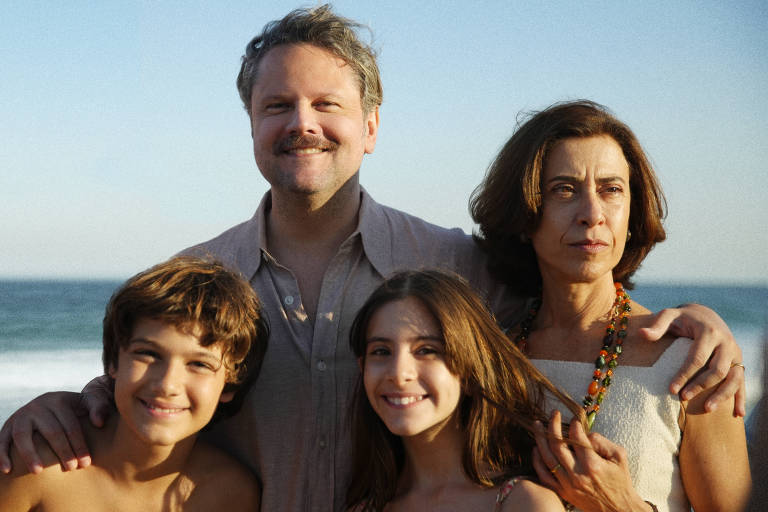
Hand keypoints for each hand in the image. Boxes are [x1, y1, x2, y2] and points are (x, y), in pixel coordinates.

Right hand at [0, 376, 112, 473]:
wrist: (54, 402)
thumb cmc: (77, 408)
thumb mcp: (89, 401)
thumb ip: (99, 407)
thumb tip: (99, 423)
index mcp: (60, 400)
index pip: (71, 425)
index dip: (79, 445)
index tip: (85, 463)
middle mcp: (39, 405)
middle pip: (51, 432)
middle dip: (62, 452)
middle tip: (71, 469)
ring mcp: (22, 415)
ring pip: (23, 435)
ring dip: (30, 454)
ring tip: (38, 471)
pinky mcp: (9, 425)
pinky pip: (2, 439)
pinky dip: (2, 454)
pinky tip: (7, 470)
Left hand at [533, 411, 650, 511]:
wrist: (618, 509)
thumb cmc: (620, 480)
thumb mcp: (619, 456)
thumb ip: (602, 441)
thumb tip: (584, 433)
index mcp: (592, 464)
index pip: (576, 437)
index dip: (574, 424)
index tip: (573, 419)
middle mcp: (577, 474)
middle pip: (557, 445)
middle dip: (553, 426)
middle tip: (553, 414)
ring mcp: (568, 485)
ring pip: (547, 458)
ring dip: (540, 439)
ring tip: (537, 425)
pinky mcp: (563, 492)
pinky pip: (544, 476)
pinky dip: (537, 461)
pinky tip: (536, 448)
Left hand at [639, 303, 744, 415]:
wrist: (706, 315)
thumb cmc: (683, 318)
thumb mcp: (670, 315)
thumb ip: (658, 325)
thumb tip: (642, 334)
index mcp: (709, 332)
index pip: (697, 358)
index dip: (684, 375)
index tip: (671, 389)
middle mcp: (727, 343)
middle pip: (717, 370)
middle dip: (700, 386)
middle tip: (683, 398)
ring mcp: (736, 353)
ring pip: (733, 378)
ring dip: (722, 395)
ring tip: (707, 409)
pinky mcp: (739, 362)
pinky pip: (742, 381)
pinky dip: (741, 398)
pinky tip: (738, 414)